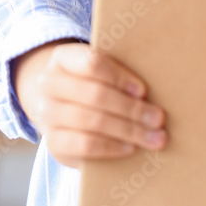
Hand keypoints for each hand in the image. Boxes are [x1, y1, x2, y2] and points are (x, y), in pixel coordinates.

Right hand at [13, 42, 167, 168]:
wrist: (60, 110)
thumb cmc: (90, 85)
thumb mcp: (101, 71)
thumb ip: (119, 75)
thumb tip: (148, 95)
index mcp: (63, 58)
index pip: (92, 63)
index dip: (120, 77)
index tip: (143, 91)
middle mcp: (49, 84)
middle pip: (95, 94)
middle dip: (131, 109)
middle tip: (158, 118)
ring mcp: (46, 114)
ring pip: (92, 121)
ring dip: (128, 130)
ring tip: (153, 137)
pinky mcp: (53, 142)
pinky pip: (84, 145)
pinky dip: (111, 147)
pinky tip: (130, 147)